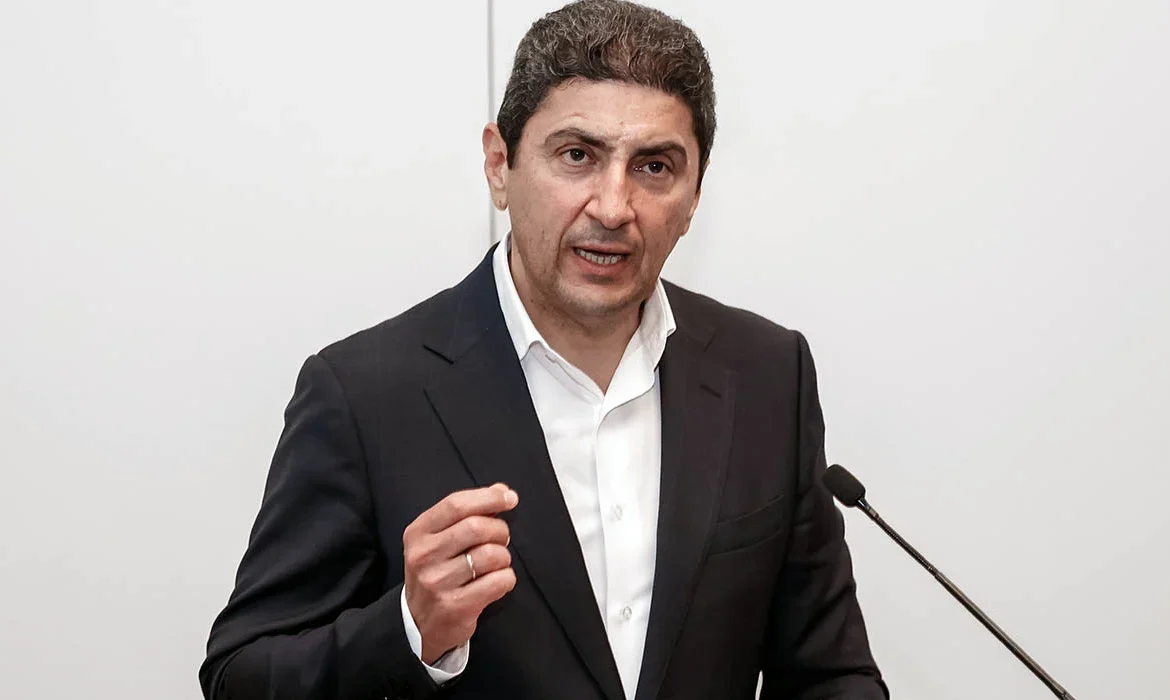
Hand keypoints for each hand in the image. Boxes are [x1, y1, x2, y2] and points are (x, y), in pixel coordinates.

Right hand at [402, 483, 518, 664]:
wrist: (417, 624)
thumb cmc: (435, 573)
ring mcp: (438, 582)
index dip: (488, 497)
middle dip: (500, 530)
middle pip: (477, 527)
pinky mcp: (455, 606)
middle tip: (501, 538)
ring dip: (504, 557)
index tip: (509, 498)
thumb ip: (466, 513)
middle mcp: (423, 556)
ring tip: (496, 564)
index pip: (456, 504)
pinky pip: (499, 581)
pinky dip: (506, 579)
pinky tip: (496, 582)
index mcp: (418, 533)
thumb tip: (501, 490)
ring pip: (492, 555)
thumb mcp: (438, 540)